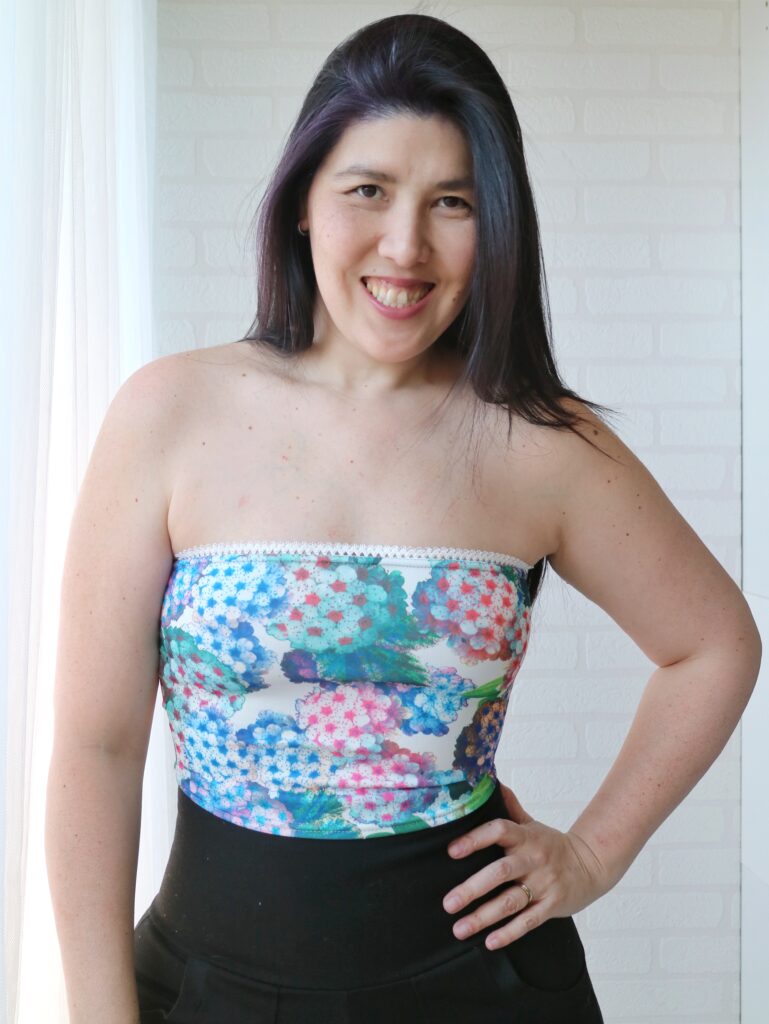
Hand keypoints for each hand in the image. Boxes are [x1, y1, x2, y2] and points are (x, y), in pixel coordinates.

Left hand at [442, 781, 611, 950]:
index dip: (475, 839)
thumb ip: (509, 807)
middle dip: (472, 888)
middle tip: (448, 902)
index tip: (451, 851)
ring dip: (484, 917)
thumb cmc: (551, 844)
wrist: (591, 864)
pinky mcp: (552, 905)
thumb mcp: (531, 823)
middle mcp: (533, 859)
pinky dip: (509, 933)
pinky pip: (529, 921)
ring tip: (460, 928)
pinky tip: (489, 942)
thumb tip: (490, 781)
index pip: (498, 831)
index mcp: (525, 836)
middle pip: (500, 872)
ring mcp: (543, 884)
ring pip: (511, 901)